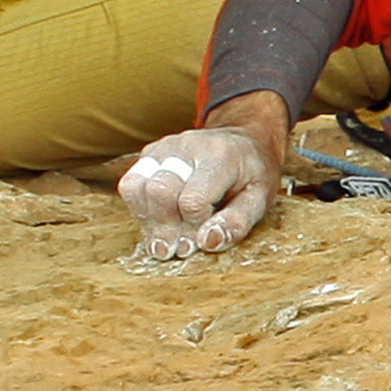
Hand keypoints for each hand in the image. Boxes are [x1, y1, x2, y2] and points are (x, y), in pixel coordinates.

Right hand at [120, 118, 280, 259]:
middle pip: (158, 192)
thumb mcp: (260, 199)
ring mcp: (164, 147)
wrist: (244, 142)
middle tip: (179, 248)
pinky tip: (162, 220)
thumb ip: (237, 222)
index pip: (191, 200)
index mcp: (220, 156)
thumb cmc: (252, 175)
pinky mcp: (149, 154)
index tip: (200, 241)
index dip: (192, 227)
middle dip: (165, 228)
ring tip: (167, 237)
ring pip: (134, 186)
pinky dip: (141, 209)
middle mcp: (187, 146)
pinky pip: (130, 185)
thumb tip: (207, 243)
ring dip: (147, 220)